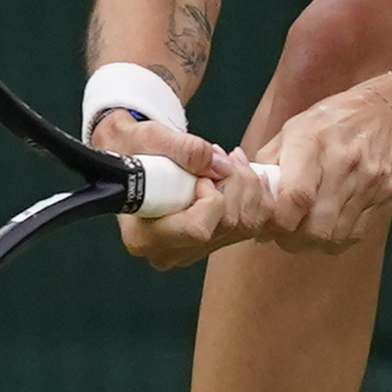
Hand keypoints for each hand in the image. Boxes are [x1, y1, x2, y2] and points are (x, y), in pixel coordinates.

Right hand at [90, 111, 275, 270]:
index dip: (211, 197)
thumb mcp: (149, 139)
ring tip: (227, 159)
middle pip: (230, 225)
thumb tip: (218, 163)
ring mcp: (193, 251)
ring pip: (249, 223)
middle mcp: (170, 252)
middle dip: (235, 181)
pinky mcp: (212, 242)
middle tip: (218, 155)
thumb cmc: (134, 151)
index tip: (199, 174)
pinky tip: (239, 171)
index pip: (198, 229)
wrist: (134, 163)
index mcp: (145, 236)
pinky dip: (257, 192)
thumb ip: (183, 149)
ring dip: (248, 183)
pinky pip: (256, 222)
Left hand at [256, 75, 391, 254]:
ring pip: (335, 235)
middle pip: (316, 226)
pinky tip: (328, 224)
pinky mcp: (388, 193)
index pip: (295, 197)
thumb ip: (268, 163)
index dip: (277, 223)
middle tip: (284, 234)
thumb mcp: (293, 129)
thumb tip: (241, 194)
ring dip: (314, 241)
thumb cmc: (330, 122)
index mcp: (313, 141)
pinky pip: (356, 233)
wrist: (386, 112)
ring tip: (304, 230)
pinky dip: (337, 237)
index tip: (266, 227)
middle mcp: (345, 161)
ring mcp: (370, 179)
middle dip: (293, 239)